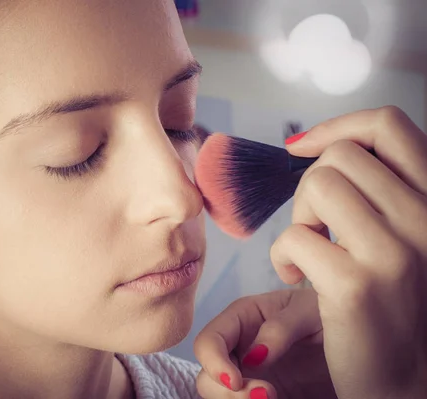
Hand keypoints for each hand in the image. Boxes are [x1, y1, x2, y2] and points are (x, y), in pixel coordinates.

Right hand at [194, 289, 336, 398]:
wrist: (371, 355)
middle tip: (266, 396)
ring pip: (219, 396)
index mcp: (244, 318)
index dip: (214, 360)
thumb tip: (253, 355)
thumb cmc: (341, 319)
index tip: (236, 380)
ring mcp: (251, 378)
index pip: (209, 340)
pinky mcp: (262, 397)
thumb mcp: (313, 312)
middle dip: (226, 390)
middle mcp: (241, 349)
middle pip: (206, 374)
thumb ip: (281, 326)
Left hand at [273, 106, 426, 398]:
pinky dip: (282, 256)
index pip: (388, 126)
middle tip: (317, 227)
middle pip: (340, 156)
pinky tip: (299, 278)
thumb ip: (376, 191)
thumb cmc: (390, 302)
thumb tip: (312, 145)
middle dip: (311, 187)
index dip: (338, 126)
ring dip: (299, 218)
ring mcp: (395, 252)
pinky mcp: (356, 286)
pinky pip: (295, 236)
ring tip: (310, 251)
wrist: (404, 379)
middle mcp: (426, 220)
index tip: (303, 148)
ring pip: (318, 185)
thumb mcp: (401, 235)